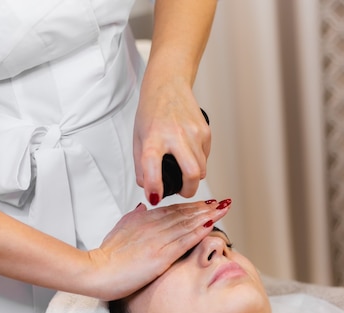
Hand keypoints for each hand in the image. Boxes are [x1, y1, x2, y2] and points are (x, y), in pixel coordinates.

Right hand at [86, 199, 230, 299]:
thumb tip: (144, 206)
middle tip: (223, 203)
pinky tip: (212, 225)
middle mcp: (153, 226)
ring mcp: (158, 240)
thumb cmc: (106, 256)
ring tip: (224, 209)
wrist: (95, 271)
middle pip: (184, 214)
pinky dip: (199, 232)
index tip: (208, 203)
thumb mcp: (119, 229)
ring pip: (187, 224)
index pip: (173, 210)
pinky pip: (184, 241)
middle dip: (205, 208)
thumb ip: (134, 217)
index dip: (193, 206)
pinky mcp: (160, 256)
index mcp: (144, 219)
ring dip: (208, 216)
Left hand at [133, 76, 210, 203]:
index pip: (152, 165)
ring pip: (201, 169)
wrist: (169, 84)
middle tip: (182, 191)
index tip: (154, 197)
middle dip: (188, 191)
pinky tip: (188, 152)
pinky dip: (199, 161)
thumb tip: (150, 190)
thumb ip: (141, 166)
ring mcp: (194, 132)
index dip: (154, 185)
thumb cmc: (151, 111)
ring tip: (183, 169)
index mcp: (153, 137)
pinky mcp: (206, 131)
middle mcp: (175, 134)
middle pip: (192, 173)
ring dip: (193, 176)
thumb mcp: (138, 138)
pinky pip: (206, 157)